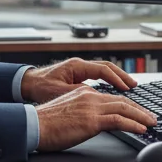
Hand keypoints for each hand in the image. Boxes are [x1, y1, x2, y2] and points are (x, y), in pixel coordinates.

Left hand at [20, 56, 135, 103]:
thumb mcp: (60, 92)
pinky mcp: (77, 75)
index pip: (103, 70)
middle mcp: (80, 64)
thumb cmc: (40, 87)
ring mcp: (79, 69)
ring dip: (116, 78)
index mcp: (77, 66)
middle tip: (134, 86)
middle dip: (122, 76)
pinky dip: (108, 81)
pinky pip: (97, 76)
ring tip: (129, 87)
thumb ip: (79, 92)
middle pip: (107, 67)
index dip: (117, 79)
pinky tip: (113, 89)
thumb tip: (97, 96)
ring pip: (103, 70)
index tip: (127, 89)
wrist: (27, 84)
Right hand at [35, 86, 156, 151]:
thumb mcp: (68, 112)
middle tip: (151, 117)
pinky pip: (118, 120)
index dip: (128, 105)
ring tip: (151, 123)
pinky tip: (142, 129)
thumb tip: (92, 123)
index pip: (112, 98)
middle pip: (122, 101)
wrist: (33, 126)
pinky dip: (133, 124)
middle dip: (139, 109)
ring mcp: (91, 108)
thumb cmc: (45, 124)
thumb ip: (82, 113)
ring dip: (141, 116)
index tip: (138, 112)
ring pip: (124, 108)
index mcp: (84, 93)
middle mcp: (90, 96)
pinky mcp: (91, 120)